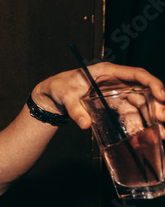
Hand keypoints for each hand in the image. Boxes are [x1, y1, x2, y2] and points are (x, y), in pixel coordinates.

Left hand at [35, 63, 164, 129]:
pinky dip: (140, 123)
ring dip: (153, 117)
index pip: (137, 74)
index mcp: (107, 72)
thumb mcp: (65, 96)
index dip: (152, 83)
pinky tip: (148, 134)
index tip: (162, 96)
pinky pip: (131, 112)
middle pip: (144, 91)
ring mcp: (117, 93)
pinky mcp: (114, 104)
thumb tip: (85, 124)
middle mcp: (116, 81)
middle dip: (158, 104)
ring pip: (141, 103)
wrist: (53, 95)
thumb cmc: (59, 87)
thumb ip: (75, 109)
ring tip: (163, 132)